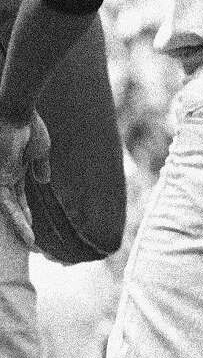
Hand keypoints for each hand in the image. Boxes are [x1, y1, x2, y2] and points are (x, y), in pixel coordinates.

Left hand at [0, 111, 49, 249]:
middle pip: (12, 207)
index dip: (26, 213)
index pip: (18, 198)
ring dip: (20, 227)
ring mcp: (1, 178)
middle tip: (31, 244)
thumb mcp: (40, 150)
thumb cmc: (29, 126)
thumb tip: (43, 181)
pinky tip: (27, 232)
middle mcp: (5, 177)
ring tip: (32, 244)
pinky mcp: (0, 179)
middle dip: (21, 225)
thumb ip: (40, 166)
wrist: (16, 112)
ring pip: (9, 209)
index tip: (33, 228)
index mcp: (14, 170)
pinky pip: (8, 204)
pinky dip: (18, 218)